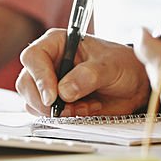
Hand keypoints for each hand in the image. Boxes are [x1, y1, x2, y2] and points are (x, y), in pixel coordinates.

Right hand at [16, 29, 150, 116]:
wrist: (134, 85)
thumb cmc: (123, 65)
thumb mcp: (110, 66)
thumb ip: (88, 75)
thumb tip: (64, 91)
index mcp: (58, 43)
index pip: (33, 57)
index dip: (40, 77)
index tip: (53, 96)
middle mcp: (49, 62)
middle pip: (26, 82)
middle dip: (45, 101)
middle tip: (69, 109)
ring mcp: (50, 83)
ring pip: (33, 102)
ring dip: (58, 111)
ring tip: (86, 106)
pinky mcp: (55, 102)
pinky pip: (46, 115)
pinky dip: (64, 117)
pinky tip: (86, 109)